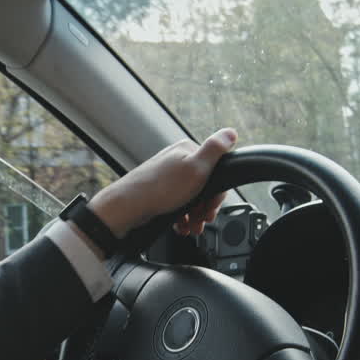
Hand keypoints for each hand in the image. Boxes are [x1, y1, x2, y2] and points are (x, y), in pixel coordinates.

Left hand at [87, 128, 237, 243]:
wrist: (127, 208)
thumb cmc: (160, 188)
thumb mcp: (196, 167)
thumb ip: (215, 149)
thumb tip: (231, 132)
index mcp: (187, 150)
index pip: (215, 170)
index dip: (217, 193)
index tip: (212, 207)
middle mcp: (176, 161)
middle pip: (204, 186)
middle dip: (205, 207)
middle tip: (201, 219)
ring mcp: (166, 177)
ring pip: (191, 198)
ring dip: (195, 216)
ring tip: (191, 226)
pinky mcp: (158, 192)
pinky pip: (177, 205)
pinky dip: (182, 217)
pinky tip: (181, 226)